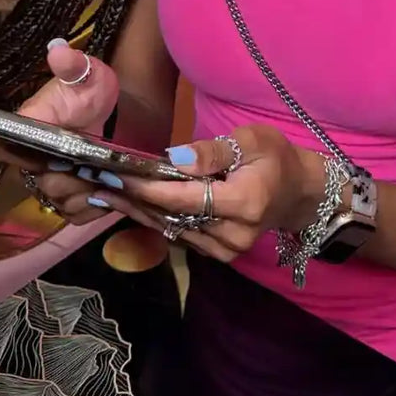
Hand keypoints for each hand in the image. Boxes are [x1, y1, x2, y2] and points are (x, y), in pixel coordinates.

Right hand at [0, 41, 120, 225]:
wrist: (120, 111)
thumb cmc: (94, 91)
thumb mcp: (88, 74)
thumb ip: (73, 65)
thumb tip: (58, 50)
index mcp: (29, 127)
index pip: (3, 146)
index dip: (17, 156)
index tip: (44, 157)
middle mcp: (33, 158)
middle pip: (38, 183)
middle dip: (65, 181)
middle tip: (89, 170)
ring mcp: (52, 179)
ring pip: (57, 202)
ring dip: (82, 196)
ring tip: (101, 181)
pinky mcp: (73, 196)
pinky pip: (75, 215)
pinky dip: (91, 209)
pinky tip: (106, 194)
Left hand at [82, 124, 325, 263]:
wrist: (299, 194)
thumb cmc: (276, 158)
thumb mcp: (253, 141)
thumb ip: (215, 151)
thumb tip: (176, 158)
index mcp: (244, 203)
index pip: (185, 198)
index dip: (149, 188)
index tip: (117, 175)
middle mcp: (232, 234)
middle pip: (172, 217)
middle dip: (132, 200)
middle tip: (96, 184)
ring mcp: (225, 250)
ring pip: (171, 230)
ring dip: (136, 212)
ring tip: (102, 195)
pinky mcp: (218, 254)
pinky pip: (179, 236)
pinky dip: (153, 220)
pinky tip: (129, 206)